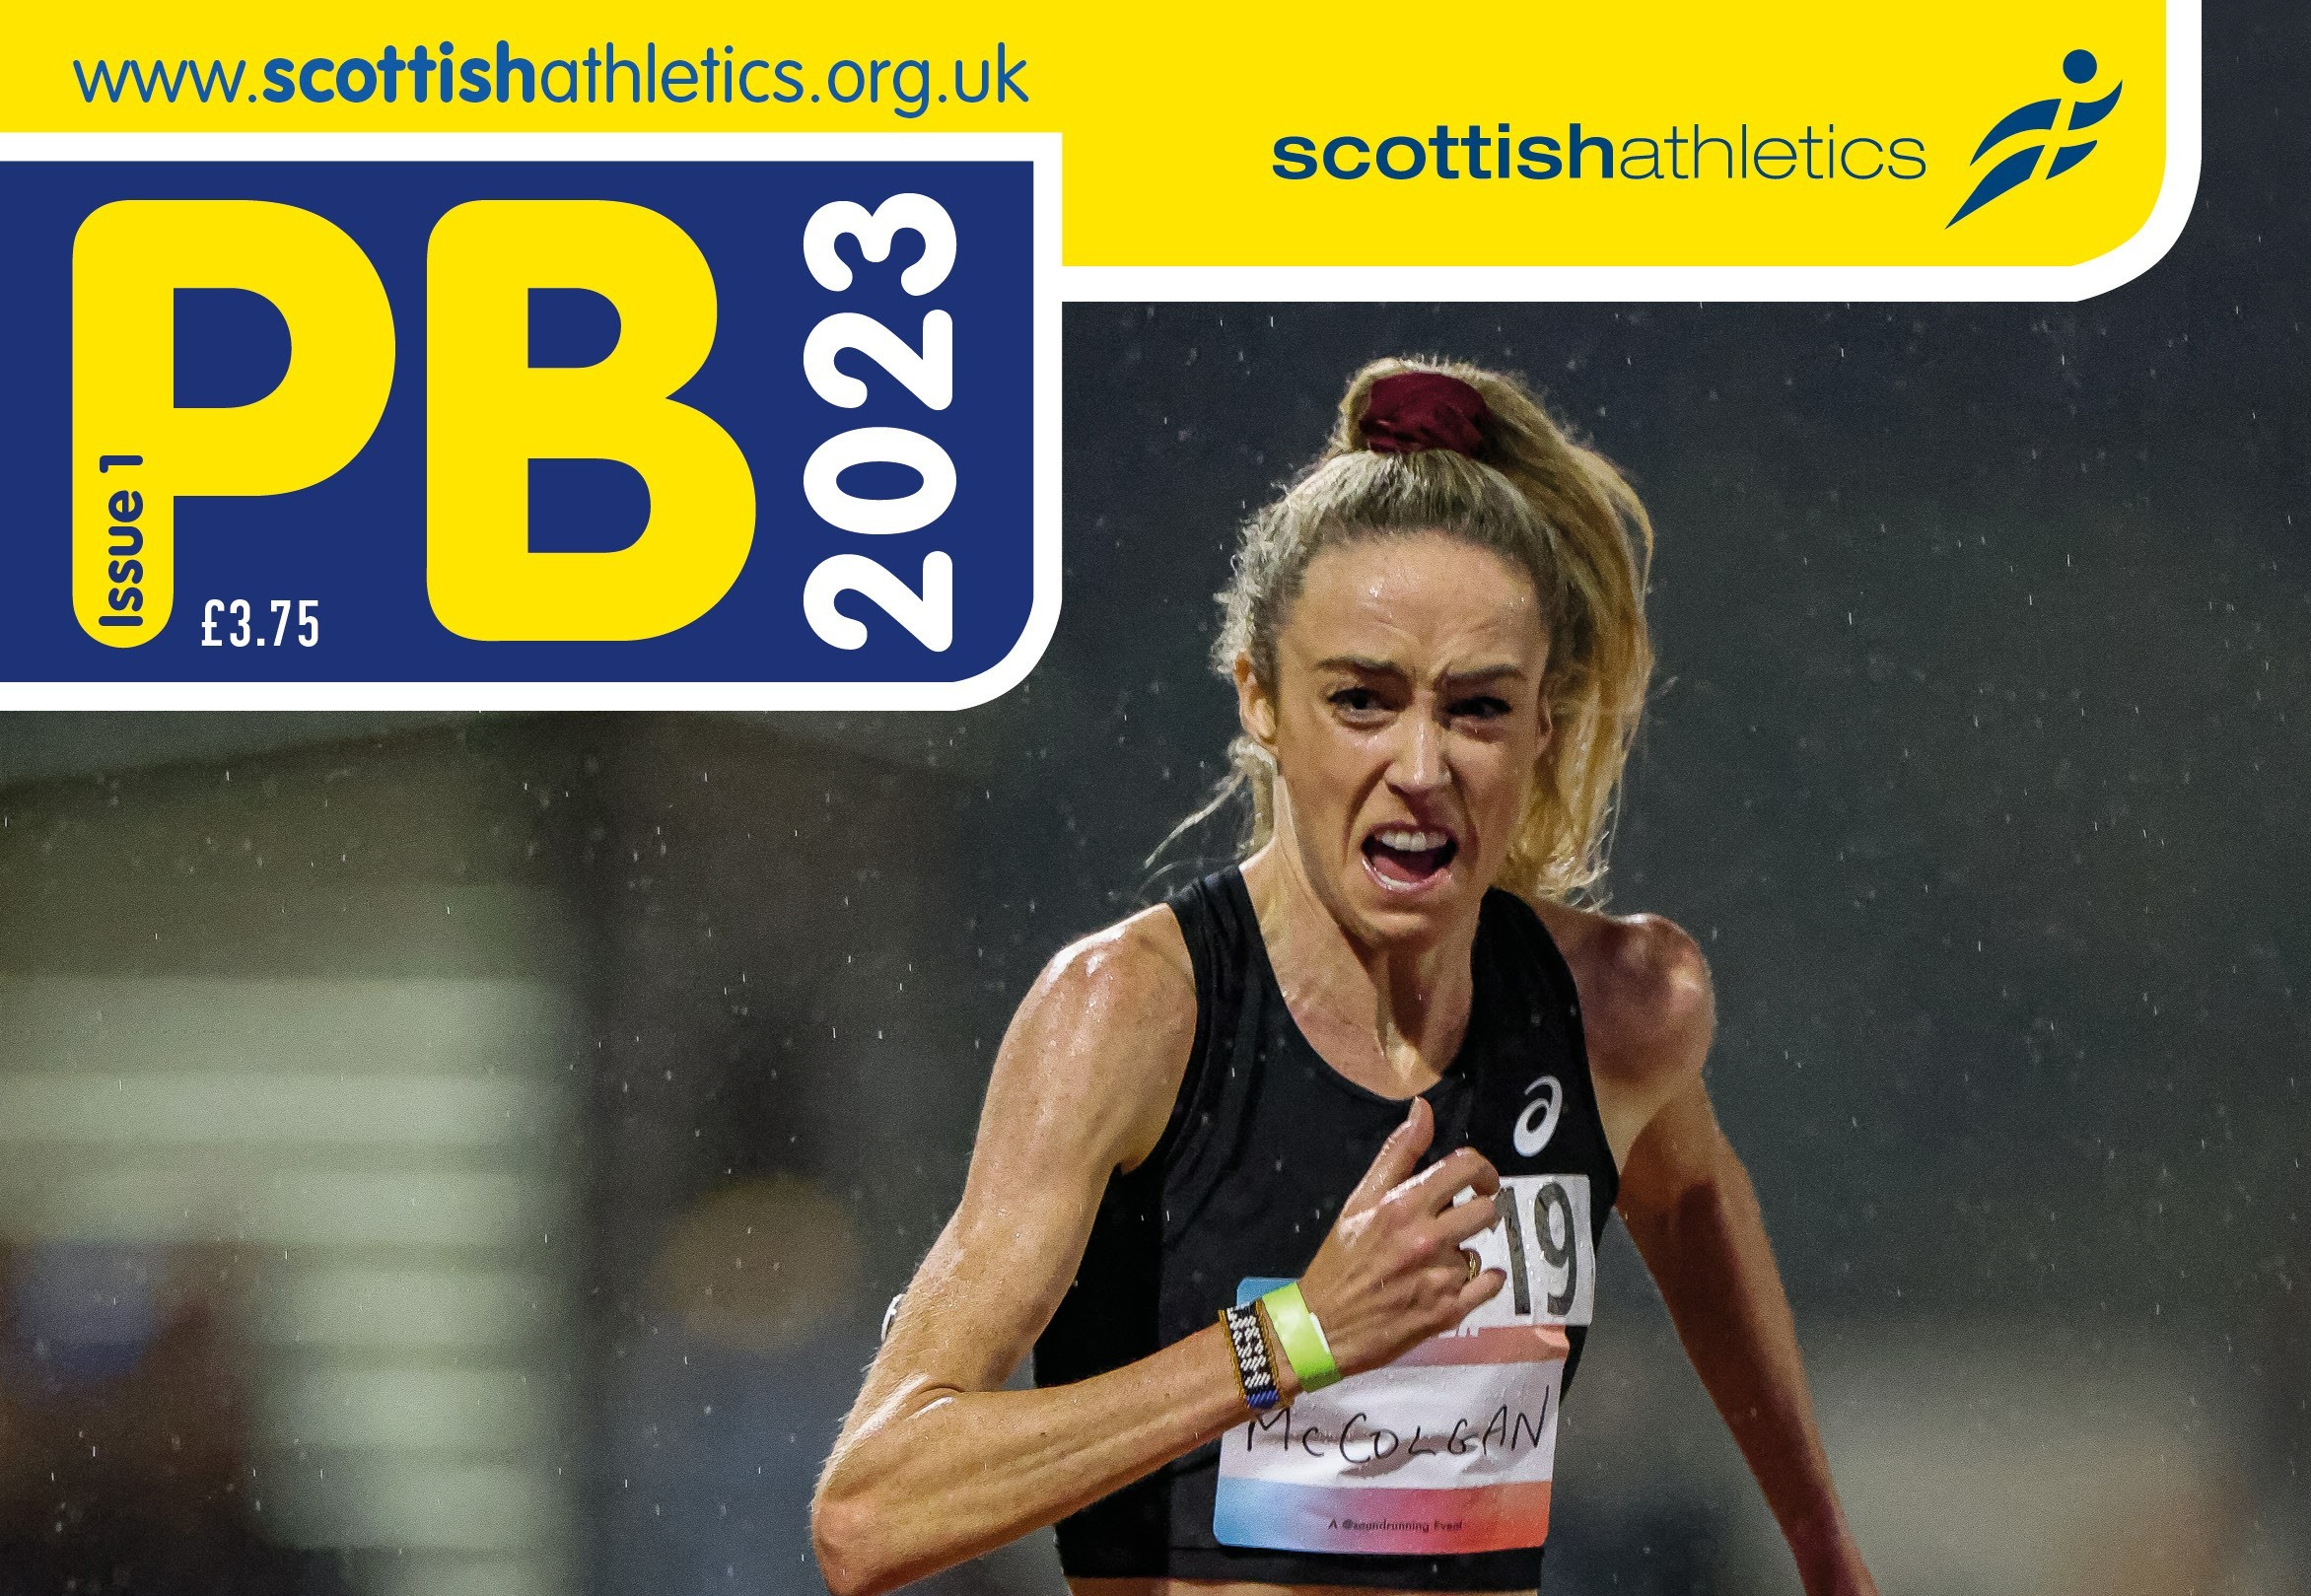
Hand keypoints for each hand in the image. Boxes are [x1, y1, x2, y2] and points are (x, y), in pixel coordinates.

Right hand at [1293, 1096, 1505, 1376]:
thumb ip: (1397, 1153)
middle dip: (1476, 1212)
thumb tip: (1423, 1108)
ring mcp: (1439, 1277)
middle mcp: (1425, 1239)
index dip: (1482, 1169)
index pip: (1465, 1167)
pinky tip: (1454, 1282)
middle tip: (1457, 1223)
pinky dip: (1480, 1283)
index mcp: (1402, 1205)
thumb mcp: (1359, 1200)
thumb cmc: (1340, 1260)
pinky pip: (1489, 1286)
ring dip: (1464, 1253)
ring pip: (1479, 1250)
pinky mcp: (1448, 1312)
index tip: (1479, 1181)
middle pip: (1486, 1210)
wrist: (1322, 1328)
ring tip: (1436, 1261)